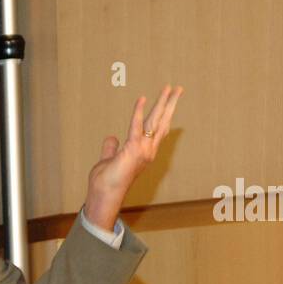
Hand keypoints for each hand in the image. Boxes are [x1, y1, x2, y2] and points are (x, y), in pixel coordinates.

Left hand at [83, 85, 183, 230]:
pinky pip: (136, 126)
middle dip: (171, 104)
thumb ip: (111, 148)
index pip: (158, 130)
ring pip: (155, 121)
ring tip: (170, 88)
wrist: (104, 196)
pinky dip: (138, 111)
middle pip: (163, 122)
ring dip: (163, 103)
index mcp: (145, 153)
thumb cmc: (106, 182)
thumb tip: (112, 137)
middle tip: (178, 88)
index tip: (168, 101)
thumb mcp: (109, 160)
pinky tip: (141, 98)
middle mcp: (148, 150)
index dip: (163, 115)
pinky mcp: (133, 149)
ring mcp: (143, 150)